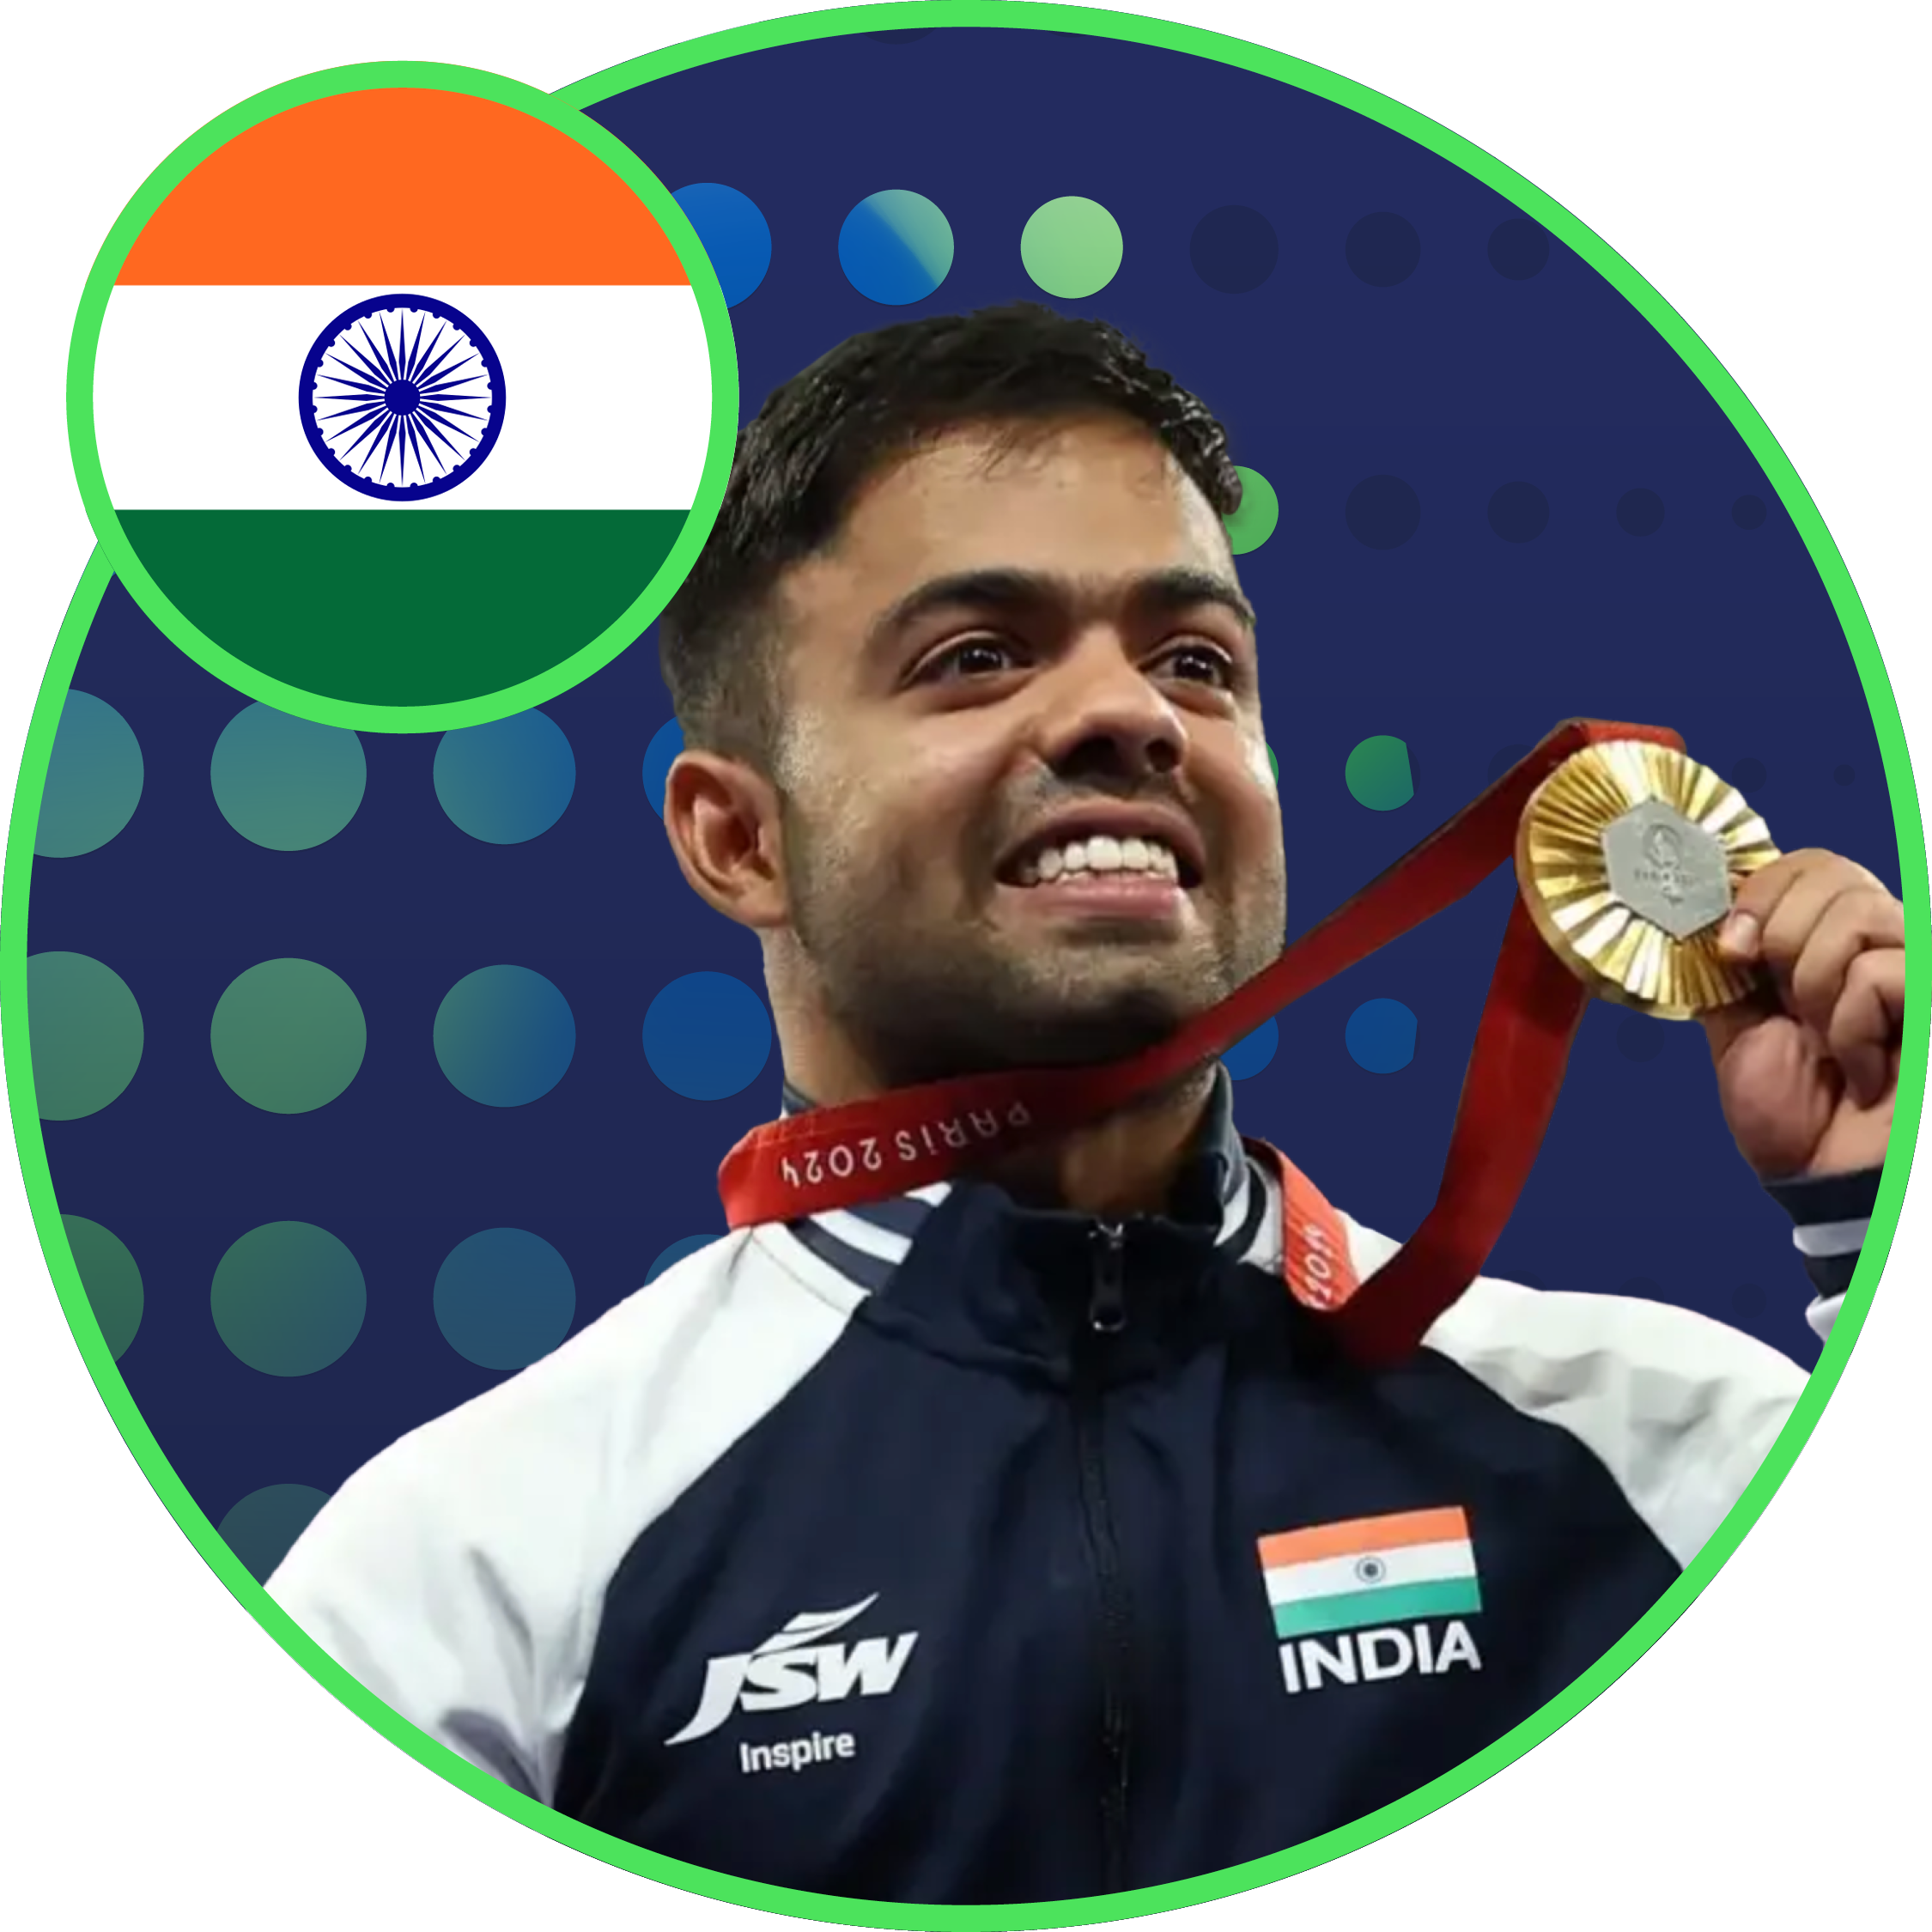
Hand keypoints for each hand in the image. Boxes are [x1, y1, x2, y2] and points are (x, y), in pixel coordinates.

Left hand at [1698, 849, 1904, 1177]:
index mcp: (1830, 941)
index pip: (1809, 861)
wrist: (1822, 1179)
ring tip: (1826, 1041)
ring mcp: (1915, 969)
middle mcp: (1883, 942)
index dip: (1760, 891)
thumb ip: (1727, 966)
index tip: (1731, 949)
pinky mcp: (1929, 998)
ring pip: (1856, 913)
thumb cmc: (1791, 1113)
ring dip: (1815, 989)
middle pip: (1832, 869)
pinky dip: (1850, 1028)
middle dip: (1782, 940)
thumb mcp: (1736, 1026)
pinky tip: (1861, 1070)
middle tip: (1787, 1007)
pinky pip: (1879, 973)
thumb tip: (1699, 908)